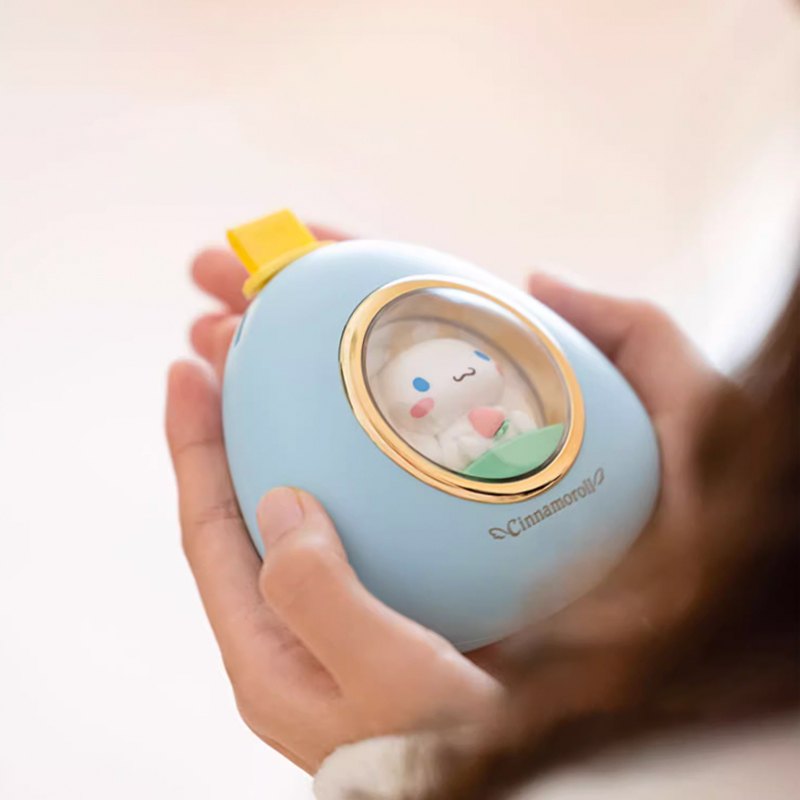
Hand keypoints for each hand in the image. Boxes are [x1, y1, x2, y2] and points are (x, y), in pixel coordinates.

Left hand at [167, 274, 499, 772]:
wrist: (502, 792)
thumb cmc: (439, 756)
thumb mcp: (386, 679)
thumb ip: (322, 596)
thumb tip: (285, 502)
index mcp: (270, 650)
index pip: (210, 531)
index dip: (194, 449)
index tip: (189, 373)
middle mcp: (293, 627)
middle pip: (242, 511)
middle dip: (230, 429)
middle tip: (234, 351)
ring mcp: (338, 614)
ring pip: (298, 513)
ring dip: (290, 442)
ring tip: (293, 376)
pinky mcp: (385, 605)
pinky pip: (355, 525)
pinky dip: (355, 474)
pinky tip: (380, 441)